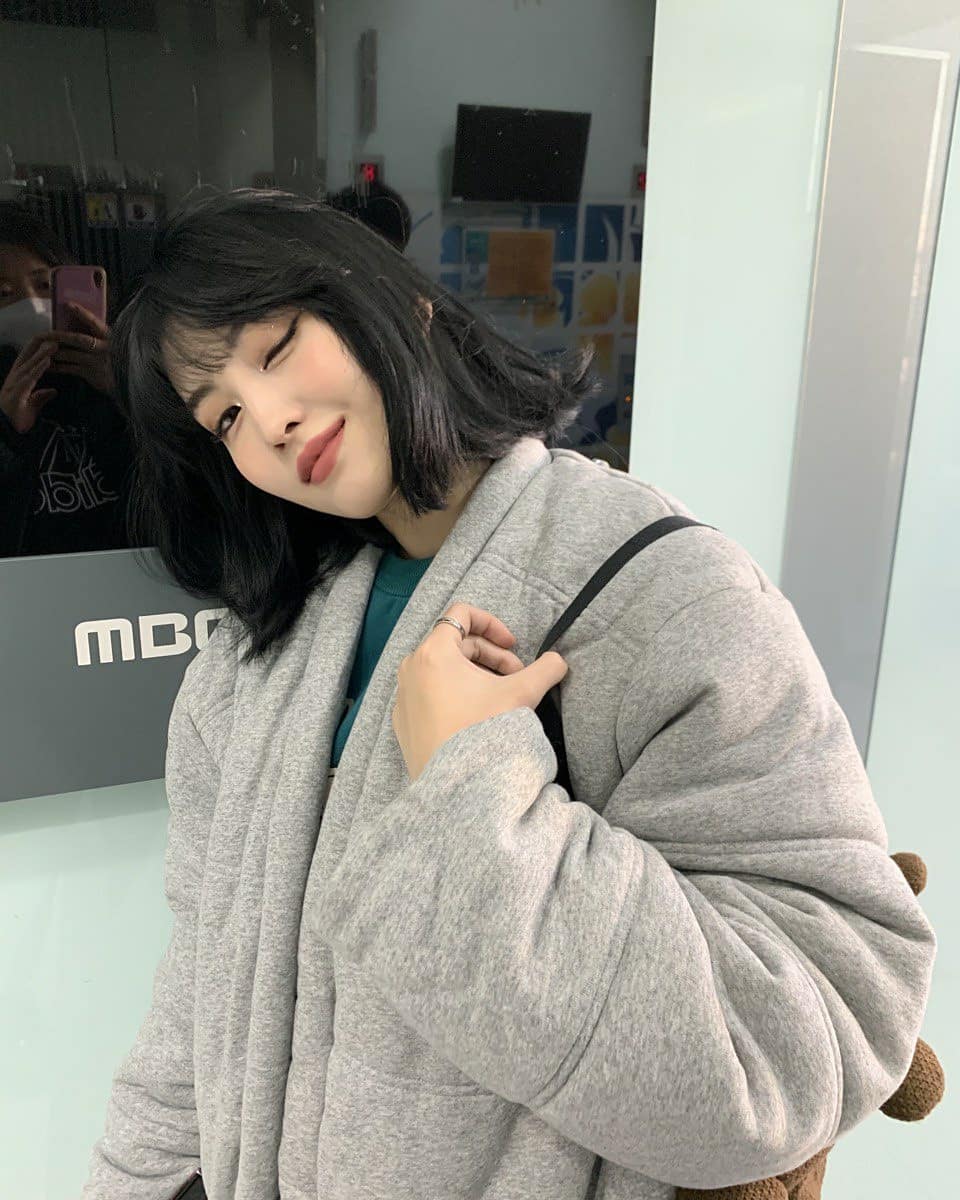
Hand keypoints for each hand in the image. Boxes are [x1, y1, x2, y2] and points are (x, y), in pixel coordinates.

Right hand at [0, 335, 56, 433]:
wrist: (8, 434)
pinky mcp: (16, 394)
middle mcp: (14, 379)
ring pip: (29, 366)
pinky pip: (29, 379)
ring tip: (54, 345)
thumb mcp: (33, 405)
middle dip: (41, 346)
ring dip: (42, 354)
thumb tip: (54, 391)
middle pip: (28, 359)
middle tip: (55, 335)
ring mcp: (14, 386)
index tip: (50, 339)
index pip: (28, 360)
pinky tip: (47, 361)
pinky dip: (38, 369)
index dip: (38, 349)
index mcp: (18, 380)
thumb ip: (42, 396)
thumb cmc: (18, 419)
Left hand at [45, 304, 113, 395]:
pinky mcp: (93, 375)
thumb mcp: (114, 344)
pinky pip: (70, 369)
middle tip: (43, 334)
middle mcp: (104, 348)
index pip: (95, 322)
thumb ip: (100, 336)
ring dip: (55, 352)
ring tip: (41, 349)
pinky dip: (58, 367)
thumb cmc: (119, 360)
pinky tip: (49, 365)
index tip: (69, 304)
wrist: (131, 383)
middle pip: (78, 339)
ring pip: (71, 355)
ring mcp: (98, 362)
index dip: (82, 313)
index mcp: (110, 337)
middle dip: (59, 335)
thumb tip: (79, 323)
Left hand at [392, 602, 567, 781]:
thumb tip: (559, 661)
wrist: (456, 786)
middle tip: (517, 676)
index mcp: (433, 652)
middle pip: (456, 643)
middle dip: (491, 655)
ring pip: (443, 669)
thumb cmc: (482, 731)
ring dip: (475, 674)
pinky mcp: (403, 720)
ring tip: (499, 696)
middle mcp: (411, 668)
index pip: (461, 614)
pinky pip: (430, 693)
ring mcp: (404, 695)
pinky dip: (454, 693)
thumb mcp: (520, 695)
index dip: (493, 624)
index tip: (513, 646)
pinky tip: (476, 715)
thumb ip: (545, 670)